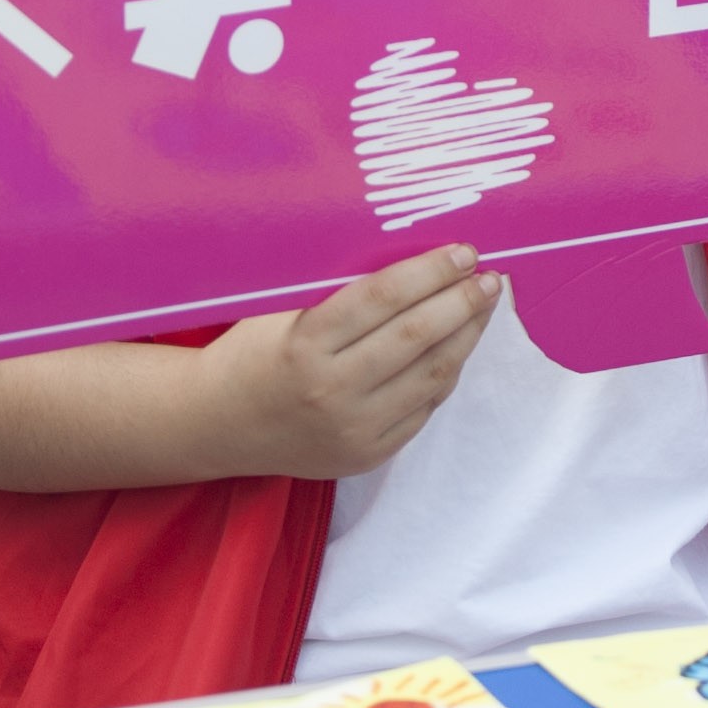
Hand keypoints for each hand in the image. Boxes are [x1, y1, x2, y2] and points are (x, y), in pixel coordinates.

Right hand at [196, 244, 499, 477]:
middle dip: (462, 301)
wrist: (218, 426)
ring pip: (431, 376)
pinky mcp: (367, 456)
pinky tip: (458, 346)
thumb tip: (416, 259)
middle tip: (490, 277)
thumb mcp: (281, 310)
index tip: (463, 252)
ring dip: (466, 336)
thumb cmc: (251, 353)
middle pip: (417, 337)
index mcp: (306, 344)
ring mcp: (353, 430)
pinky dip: (446, 373)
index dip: (431, 271)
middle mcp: (332, 391)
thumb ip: (339, 291)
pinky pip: (423, 409)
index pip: (384, 298)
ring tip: (485, 306)